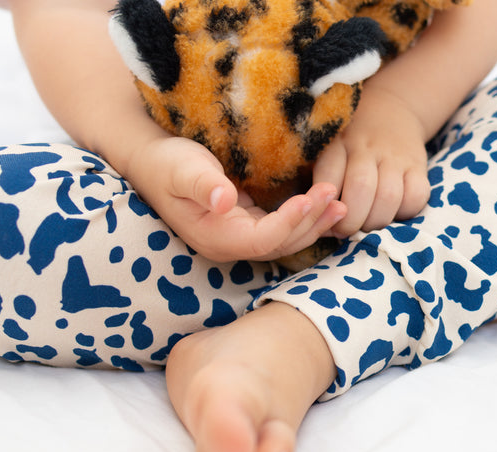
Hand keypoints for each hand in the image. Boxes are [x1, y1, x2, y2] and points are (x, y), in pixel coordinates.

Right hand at [126, 136, 345, 261]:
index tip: (309, 198)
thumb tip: (224, 202)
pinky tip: (324, 206)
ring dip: (313, 224)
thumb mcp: (180, 169)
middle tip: (335, 194)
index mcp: (214, 237)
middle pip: (279, 244)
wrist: (156, 161)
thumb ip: (202, 185)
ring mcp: (240, 238)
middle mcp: (230, 245)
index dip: (288, 223)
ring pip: (285, 241)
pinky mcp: (248, 225)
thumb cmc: (166, 162)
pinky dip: (304, 220)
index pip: (261, 240)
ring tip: (340, 204)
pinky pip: (282, 230)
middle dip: (309, 222)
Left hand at [313, 82, 429, 236]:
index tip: (325, 221)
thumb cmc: (349, 145)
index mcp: (336, 145)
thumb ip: (322, 185)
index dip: (326, 210)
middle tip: (348, 231)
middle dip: (352, 222)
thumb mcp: (328, 153)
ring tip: (369, 224)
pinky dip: (405, 212)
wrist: (390, 109)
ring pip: (389, 196)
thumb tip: (320, 228)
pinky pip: (416, 196)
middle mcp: (365, 147)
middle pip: (360, 189)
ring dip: (377, 221)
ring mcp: (394, 155)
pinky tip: (394, 211)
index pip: (328, 182)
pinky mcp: (418, 164)